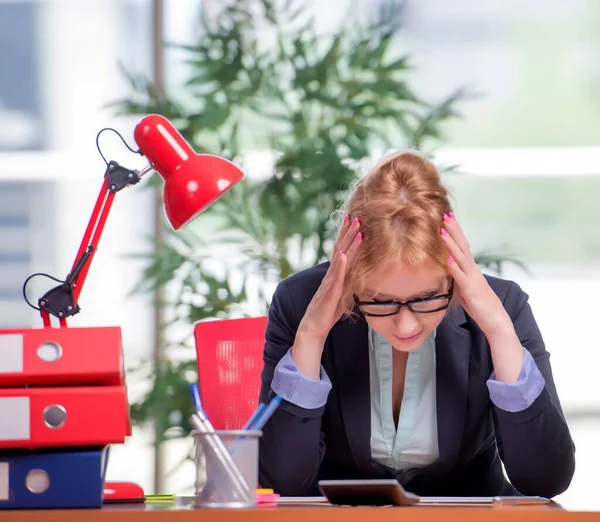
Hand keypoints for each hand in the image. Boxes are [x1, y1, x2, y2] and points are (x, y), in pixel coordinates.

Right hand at [298, 215, 361, 341]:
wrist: (313, 326)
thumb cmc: (328, 312)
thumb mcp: (343, 294)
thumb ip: (349, 282)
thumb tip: (361, 275)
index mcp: (335, 274)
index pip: (341, 250)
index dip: (347, 235)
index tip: (354, 220)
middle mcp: (331, 274)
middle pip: (340, 248)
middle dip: (348, 232)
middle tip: (356, 215)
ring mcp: (330, 282)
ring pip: (340, 258)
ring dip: (348, 243)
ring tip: (356, 228)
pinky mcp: (330, 292)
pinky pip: (336, 277)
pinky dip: (340, 265)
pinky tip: (344, 255)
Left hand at [440, 212, 511, 336]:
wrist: (495, 320)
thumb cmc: (479, 305)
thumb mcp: (463, 288)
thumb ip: (456, 277)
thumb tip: (445, 269)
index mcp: (470, 269)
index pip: (461, 246)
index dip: (454, 232)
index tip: (446, 218)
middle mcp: (472, 270)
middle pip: (462, 246)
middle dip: (454, 230)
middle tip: (445, 215)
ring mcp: (472, 279)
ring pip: (461, 258)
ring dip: (451, 244)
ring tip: (442, 231)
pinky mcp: (471, 291)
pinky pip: (461, 278)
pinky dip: (455, 268)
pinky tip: (448, 260)